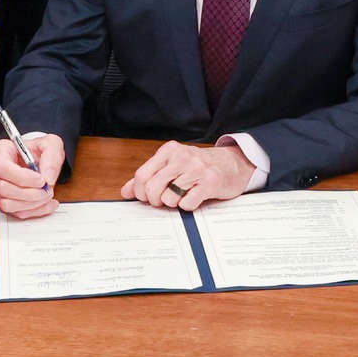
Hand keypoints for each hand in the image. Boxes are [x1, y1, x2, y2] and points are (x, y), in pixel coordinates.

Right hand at [0, 135, 65, 219]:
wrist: (39, 158)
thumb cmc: (39, 149)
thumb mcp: (50, 145)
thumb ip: (51, 158)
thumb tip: (48, 178)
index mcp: (0, 151)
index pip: (2, 167)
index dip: (21, 177)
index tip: (41, 180)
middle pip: (3, 188)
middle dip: (29, 193)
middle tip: (47, 189)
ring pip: (7, 204)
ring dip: (31, 204)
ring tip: (48, 195)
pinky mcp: (3, 201)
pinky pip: (15, 212)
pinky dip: (34, 211)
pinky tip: (48, 204)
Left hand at [120, 141, 253, 211]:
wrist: (232, 164)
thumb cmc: (198, 167)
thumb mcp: (172, 166)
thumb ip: (148, 177)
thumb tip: (125, 192)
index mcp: (170, 150)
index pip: (142, 175)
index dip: (140, 192)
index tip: (146, 197)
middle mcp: (183, 157)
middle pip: (153, 188)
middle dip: (155, 200)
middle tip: (163, 200)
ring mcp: (197, 169)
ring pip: (169, 198)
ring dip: (174, 203)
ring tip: (183, 195)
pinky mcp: (210, 182)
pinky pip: (187, 204)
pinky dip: (188, 206)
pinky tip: (195, 197)